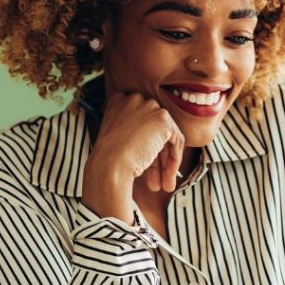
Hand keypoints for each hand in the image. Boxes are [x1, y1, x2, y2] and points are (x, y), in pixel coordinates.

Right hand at [82, 93, 183, 221]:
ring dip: (166, 163)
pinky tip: (167, 178)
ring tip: (164, 186)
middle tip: (156, 181)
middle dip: (157, 158)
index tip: (145, 166)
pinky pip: (176, 140)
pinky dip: (174, 160)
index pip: (140, 123)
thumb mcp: (117, 140)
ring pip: (166, 136)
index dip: (144, 146)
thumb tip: (155, 145)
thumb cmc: (108, 160)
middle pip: (154, 129)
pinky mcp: (163, 118)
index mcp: (119, 102)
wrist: (109, 165)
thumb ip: (134, 134)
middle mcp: (134, 99)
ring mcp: (149, 106)